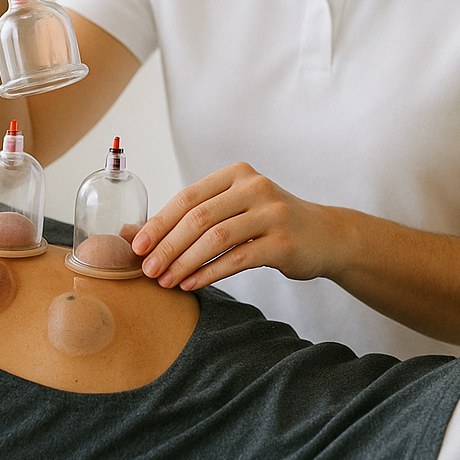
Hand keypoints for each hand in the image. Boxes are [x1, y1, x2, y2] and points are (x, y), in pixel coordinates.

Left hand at [131, 163, 342, 290]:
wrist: (326, 236)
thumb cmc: (269, 223)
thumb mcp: (235, 208)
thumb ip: (193, 216)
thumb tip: (134, 233)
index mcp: (236, 174)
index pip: (187, 197)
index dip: (159, 223)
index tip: (138, 247)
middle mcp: (254, 188)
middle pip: (198, 218)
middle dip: (167, 246)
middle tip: (147, 270)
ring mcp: (272, 213)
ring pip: (215, 239)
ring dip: (185, 263)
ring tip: (166, 281)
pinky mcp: (283, 242)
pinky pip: (237, 259)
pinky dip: (209, 273)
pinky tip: (192, 284)